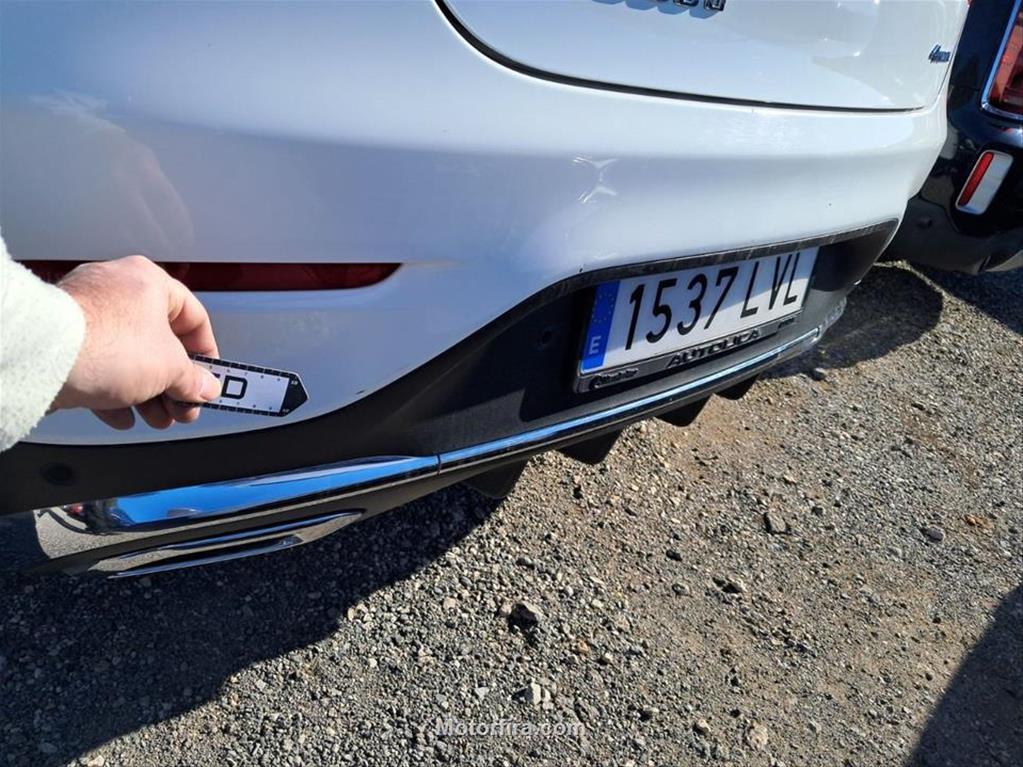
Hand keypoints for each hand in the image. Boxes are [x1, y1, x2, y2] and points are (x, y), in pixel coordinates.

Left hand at [52, 255, 221, 428]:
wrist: (45, 358)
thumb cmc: (107, 344)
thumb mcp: (170, 368)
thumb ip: (194, 379)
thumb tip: (206, 387)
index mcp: (150, 281)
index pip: (194, 318)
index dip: (207, 354)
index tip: (208, 379)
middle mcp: (118, 289)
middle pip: (160, 341)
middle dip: (174, 383)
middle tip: (182, 407)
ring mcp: (87, 311)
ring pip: (129, 355)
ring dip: (148, 392)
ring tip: (155, 418)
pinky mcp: (65, 337)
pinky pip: (99, 364)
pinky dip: (114, 391)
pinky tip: (122, 415)